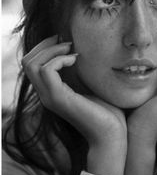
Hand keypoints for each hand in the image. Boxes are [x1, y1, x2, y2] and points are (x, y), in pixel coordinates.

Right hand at [21, 35, 126, 174]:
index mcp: (51, 90)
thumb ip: (78, 72)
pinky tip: (75, 60)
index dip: (44, 47)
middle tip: (67, 43)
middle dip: (46, 45)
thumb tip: (78, 50)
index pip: (31, 64)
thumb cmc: (105, 110)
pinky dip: (60, 59)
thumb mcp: (89, 85)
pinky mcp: (58, 98)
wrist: (111, 133)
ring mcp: (50, 97)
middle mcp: (45, 94)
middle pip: (28, 62)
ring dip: (52, 51)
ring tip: (71, 50)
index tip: (65, 41)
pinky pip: (47, 70)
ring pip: (33, 64)